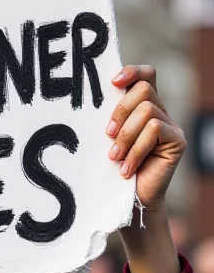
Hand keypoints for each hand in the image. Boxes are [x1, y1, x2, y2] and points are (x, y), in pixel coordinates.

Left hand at [106, 65, 185, 210]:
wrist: (131, 201)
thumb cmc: (114, 168)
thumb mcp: (109, 138)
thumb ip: (110, 117)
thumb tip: (94, 98)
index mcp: (143, 107)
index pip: (146, 75)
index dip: (132, 72)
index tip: (112, 82)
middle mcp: (160, 112)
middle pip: (143, 90)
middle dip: (121, 110)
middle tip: (108, 135)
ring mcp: (172, 126)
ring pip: (147, 111)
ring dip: (126, 135)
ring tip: (114, 157)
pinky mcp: (178, 141)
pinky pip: (154, 130)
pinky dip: (136, 149)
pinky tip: (126, 169)